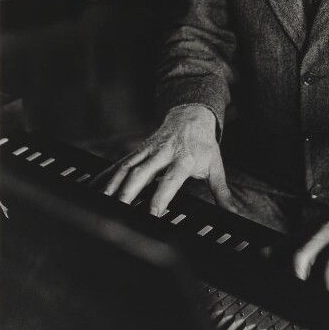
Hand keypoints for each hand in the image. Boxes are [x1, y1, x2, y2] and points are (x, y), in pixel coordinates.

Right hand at [100, 105, 236, 215]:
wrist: (192, 114)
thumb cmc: (203, 144)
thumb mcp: (215, 166)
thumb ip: (222, 193)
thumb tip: (233, 215)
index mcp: (183, 159)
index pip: (170, 181)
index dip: (161, 198)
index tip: (153, 215)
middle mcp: (162, 154)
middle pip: (142, 173)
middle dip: (128, 193)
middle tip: (118, 211)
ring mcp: (148, 151)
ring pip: (127, 168)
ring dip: (113, 185)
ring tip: (102, 203)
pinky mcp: (138, 150)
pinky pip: (120, 163)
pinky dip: (107, 175)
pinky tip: (94, 187)